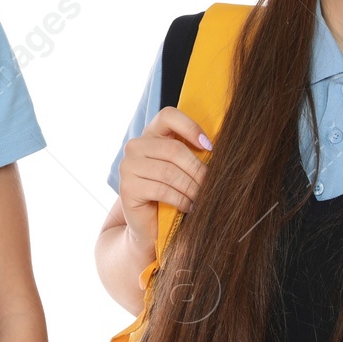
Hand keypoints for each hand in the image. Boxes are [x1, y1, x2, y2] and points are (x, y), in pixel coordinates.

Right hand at [116, 106, 212, 253]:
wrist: (150, 225)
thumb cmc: (172, 193)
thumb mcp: (183, 168)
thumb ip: (193, 153)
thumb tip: (216, 149)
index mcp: (150, 134)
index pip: (168, 116)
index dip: (191, 127)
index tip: (209, 147)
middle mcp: (135, 146)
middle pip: (174, 149)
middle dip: (198, 169)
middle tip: (212, 185)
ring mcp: (127, 166)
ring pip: (169, 172)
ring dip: (192, 188)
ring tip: (203, 198)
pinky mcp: (127, 188)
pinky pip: (162, 190)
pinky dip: (181, 200)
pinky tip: (190, 207)